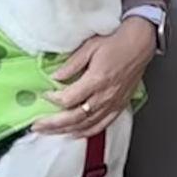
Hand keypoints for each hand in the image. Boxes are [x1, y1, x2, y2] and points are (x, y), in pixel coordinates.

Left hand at [32, 17, 155, 138]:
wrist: (140, 44)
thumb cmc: (117, 42)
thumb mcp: (89, 47)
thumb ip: (71, 64)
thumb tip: (55, 76)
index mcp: (96, 80)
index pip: (68, 99)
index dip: (53, 99)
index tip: (44, 95)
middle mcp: (104, 96)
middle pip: (74, 118)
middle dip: (53, 124)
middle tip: (37, 126)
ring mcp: (112, 104)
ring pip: (86, 125)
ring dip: (65, 131)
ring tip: (50, 132)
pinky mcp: (119, 106)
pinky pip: (101, 125)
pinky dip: (86, 132)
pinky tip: (75, 134)